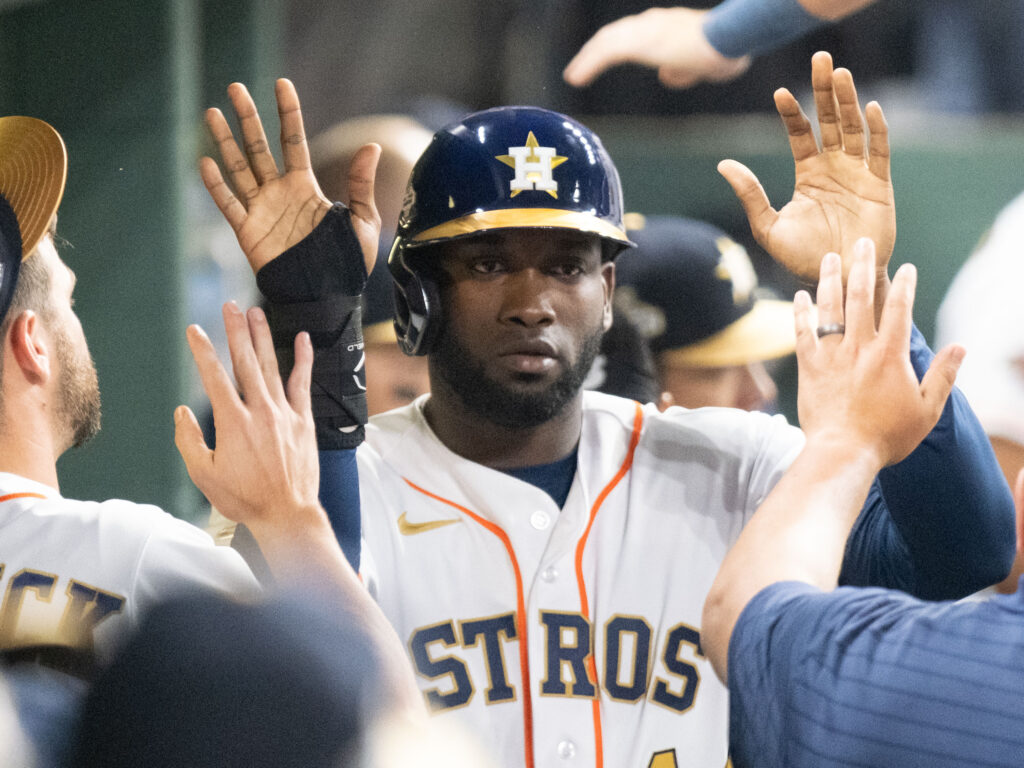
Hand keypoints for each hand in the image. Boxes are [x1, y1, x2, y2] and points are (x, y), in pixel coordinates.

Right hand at [174, 302, 320, 533]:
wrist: (288, 514)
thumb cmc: (244, 499)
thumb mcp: (204, 475)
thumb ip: (189, 441)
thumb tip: (181, 412)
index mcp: (233, 423)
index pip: (214, 377)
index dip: (202, 351)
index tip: (194, 330)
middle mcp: (260, 411)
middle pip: (245, 362)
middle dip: (235, 331)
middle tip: (229, 306)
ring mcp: (285, 414)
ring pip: (272, 366)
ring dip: (262, 338)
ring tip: (255, 312)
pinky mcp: (304, 421)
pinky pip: (303, 384)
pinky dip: (303, 360)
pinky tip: (302, 338)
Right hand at [201, 78, 380, 274]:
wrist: (326, 298)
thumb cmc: (347, 265)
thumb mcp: (362, 222)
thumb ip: (362, 185)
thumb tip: (372, 146)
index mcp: (305, 187)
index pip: (293, 141)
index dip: (288, 113)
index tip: (282, 84)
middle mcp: (279, 193)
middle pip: (259, 147)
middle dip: (248, 117)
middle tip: (236, 87)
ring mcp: (261, 210)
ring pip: (238, 168)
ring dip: (224, 142)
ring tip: (212, 112)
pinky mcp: (248, 232)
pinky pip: (229, 204)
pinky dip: (216, 185)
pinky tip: (205, 161)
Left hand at [562, 7, 749, 88]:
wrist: (730, 39)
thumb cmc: (725, 50)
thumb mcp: (701, 65)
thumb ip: (682, 70)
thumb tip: (666, 76)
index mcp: (666, 26)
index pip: (632, 33)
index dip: (613, 46)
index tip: (599, 59)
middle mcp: (652, 22)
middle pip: (614, 34)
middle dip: (594, 50)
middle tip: (578, 68)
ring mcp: (646, 29)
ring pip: (606, 41)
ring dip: (587, 58)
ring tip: (573, 75)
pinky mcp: (640, 42)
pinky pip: (605, 53)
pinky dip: (588, 64)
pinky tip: (575, 78)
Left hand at [718, 51, 894, 289]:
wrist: (837, 280)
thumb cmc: (803, 259)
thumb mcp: (769, 227)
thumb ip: (750, 194)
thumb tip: (723, 164)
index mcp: (809, 174)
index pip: (800, 134)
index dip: (792, 113)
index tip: (780, 93)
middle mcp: (834, 168)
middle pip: (830, 120)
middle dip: (825, 90)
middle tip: (821, 59)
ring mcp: (858, 174)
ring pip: (854, 128)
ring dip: (848, 100)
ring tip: (840, 74)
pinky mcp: (879, 185)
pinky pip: (879, 152)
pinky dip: (876, 130)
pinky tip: (869, 108)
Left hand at [794, 238, 962, 467]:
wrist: (843, 452)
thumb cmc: (888, 435)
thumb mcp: (927, 409)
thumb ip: (943, 376)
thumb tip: (960, 347)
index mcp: (890, 354)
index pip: (900, 308)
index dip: (904, 284)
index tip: (905, 267)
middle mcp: (859, 347)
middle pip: (861, 296)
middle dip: (861, 266)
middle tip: (860, 241)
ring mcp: (831, 355)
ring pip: (829, 308)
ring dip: (829, 280)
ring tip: (828, 257)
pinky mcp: (809, 367)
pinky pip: (802, 333)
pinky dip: (800, 313)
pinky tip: (799, 295)